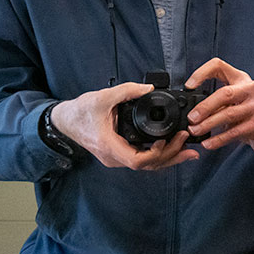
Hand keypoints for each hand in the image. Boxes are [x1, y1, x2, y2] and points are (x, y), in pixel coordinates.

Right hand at [50, 83, 199, 169]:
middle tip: (189, 147)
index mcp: (110, 147)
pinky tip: (171, 149)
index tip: (168, 141)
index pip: (137, 161)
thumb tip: (148, 88)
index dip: (156, 154)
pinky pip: (141, 158)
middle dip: (170, 157)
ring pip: (146, 164)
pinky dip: (157, 154)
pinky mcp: (119, 152)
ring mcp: (116, 157)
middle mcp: (114, 157)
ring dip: (167, 158)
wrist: (65, 121)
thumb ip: (127, 91)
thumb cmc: (80, 112)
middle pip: (147, 165)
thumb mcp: (102, 97)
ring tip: (188, 151)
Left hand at [185, 58, 253, 158]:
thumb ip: (221, 101)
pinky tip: (208, 143)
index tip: (189, 86)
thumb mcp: (240, 100)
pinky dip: (218, 139)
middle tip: (191, 118)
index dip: (201, 73)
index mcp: (242, 79)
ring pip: (227, 114)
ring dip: (207, 124)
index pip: (219, 65)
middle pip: (223, 93)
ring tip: (195, 131)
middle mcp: (251, 89)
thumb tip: (194, 110)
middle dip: (204, 107)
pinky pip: (233, 132)